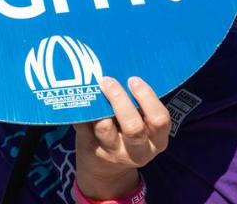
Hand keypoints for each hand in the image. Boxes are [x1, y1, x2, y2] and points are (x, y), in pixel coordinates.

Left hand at [72, 76, 169, 198]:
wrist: (106, 170)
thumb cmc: (127, 135)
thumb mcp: (142, 126)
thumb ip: (139, 106)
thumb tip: (124, 66)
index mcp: (157, 141)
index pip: (159, 120)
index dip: (147, 98)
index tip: (133, 79)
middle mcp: (139, 151)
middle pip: (133, 127)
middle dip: (120, 100)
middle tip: (107, 80)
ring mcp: (114, 153)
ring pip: (105, 128)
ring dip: (98, 106)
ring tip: (92, 87)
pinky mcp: (92, 152)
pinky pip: (83, 128)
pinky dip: (80, 112)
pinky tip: (77, 99)